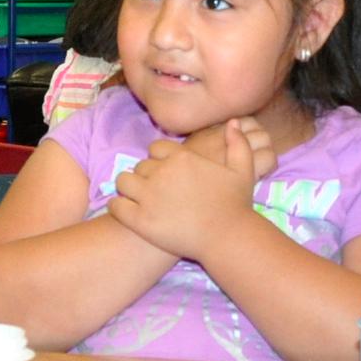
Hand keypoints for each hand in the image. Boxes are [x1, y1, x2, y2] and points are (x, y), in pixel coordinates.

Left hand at [107, 118, 273, 256]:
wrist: (228, 237)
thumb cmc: (236, 205)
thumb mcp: (243, 169)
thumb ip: (237, 144)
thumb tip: (233, 122)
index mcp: (181, 157)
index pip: (155, 148)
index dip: (157, 159)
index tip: (162, 171)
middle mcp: (162, 172)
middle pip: (139, 166)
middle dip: (144, 175)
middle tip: (152, 190)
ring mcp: (149, 196)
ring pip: (123, 181)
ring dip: (128, 188)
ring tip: (135, 198)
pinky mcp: (141, 219)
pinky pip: (117, 206)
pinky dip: (117, 206)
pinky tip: (125, 211)